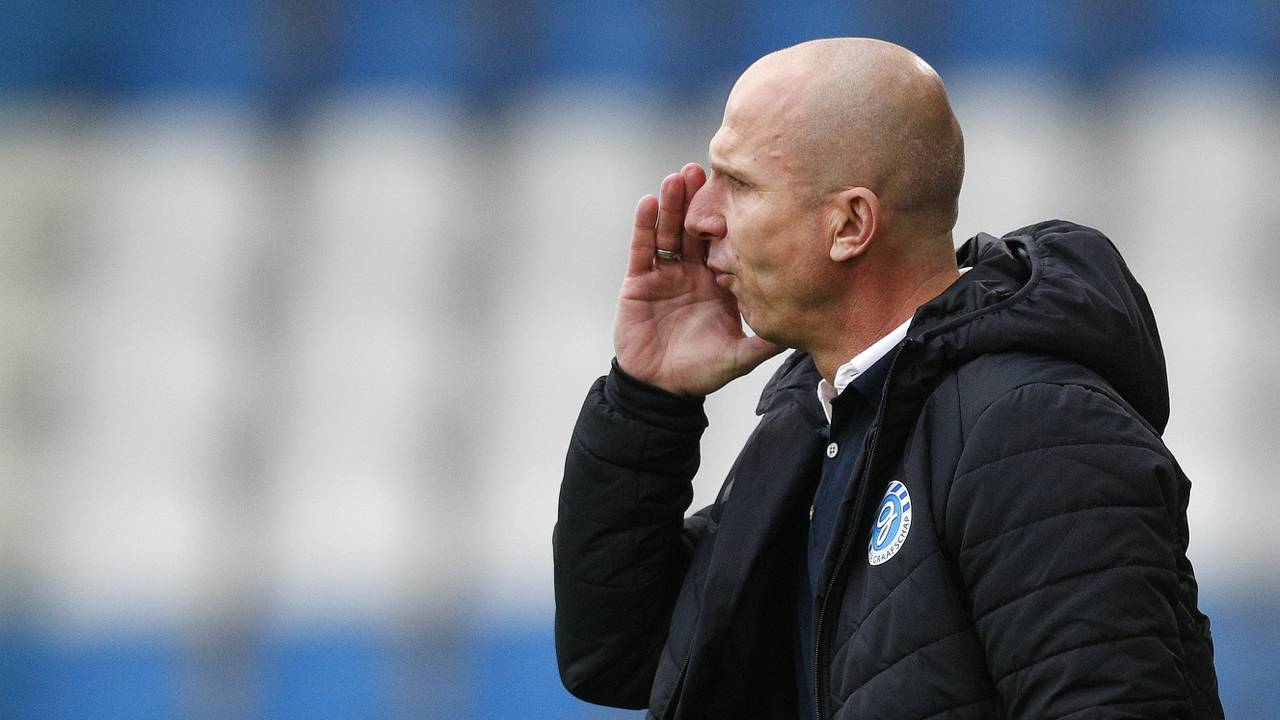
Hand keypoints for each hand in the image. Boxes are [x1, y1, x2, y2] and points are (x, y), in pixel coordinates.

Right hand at [613, 163, 782, 395]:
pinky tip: (648, 202)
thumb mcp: (739, 356)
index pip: (726, 243)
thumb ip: (766, 341)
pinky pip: (642, 249)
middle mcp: (693, 271)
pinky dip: (644, 226)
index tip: (742, 191)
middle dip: (699, 200)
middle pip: (696, 228)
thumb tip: (804, 330)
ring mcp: (665, 274)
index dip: (731, 219)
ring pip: (669, 231)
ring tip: (678, 177)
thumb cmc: (700, 371)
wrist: (660, 388)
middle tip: (707, 170)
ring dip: (672, 203)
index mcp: (719, 282)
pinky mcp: (639, 281)